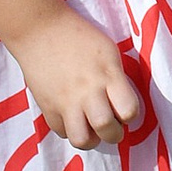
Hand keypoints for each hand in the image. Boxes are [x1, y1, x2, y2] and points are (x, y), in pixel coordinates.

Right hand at [13, 8, 141, 149]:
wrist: (40, 30)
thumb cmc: (80, 37)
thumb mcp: (108, 52)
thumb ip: (117, 78)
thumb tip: (123, 105)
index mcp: (108, 74)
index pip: (129, 110)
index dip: (131, 115)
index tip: (126, 110)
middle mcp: (88, 91)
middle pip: (106, 129)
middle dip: (114, 134)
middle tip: (112, 127)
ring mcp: (65, 102)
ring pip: (81, 140)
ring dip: (91, 140)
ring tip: (92, 129)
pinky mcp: (47, 107)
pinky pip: (62, 132)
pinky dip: (70, 130)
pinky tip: (73, 118)